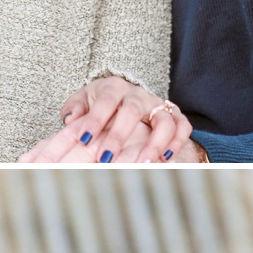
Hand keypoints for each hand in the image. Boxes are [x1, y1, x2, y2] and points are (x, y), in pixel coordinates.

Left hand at [20, 76, 191, 163]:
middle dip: (118, 135)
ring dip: (154, 143)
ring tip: (144, 164)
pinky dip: (178, 141)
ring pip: (163, 120)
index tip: (84, 139)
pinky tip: (166, 158)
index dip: (95, 119)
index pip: (105, 101)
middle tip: (105, 159)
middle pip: (132, 110)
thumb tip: (70, 120)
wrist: (125, 97)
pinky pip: (182, 126)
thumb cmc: (100, 104)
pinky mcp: (174, 116)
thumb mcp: (84, 101)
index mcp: (113, 88)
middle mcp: (138, 95)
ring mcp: (158, 105)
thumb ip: (74, 109)